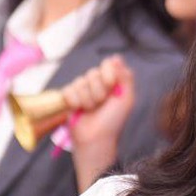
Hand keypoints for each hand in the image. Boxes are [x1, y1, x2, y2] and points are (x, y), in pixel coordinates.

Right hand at [62, 55, 135, 191]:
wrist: (96, 138)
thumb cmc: (113, 121)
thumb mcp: (126, 99)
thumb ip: (125, 77)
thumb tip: (116, 57)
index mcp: (112, 81)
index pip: (107, 64)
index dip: (108, 73)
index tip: (111, 86)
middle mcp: (96, 82)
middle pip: (93, 73)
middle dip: (98, 91)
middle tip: (101, 104)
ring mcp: (82, 89)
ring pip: (80, 82)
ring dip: (87, 99)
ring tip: (91, 110)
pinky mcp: (69, 96)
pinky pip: (69, 90)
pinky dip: (75, 102)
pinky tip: (79, 110)